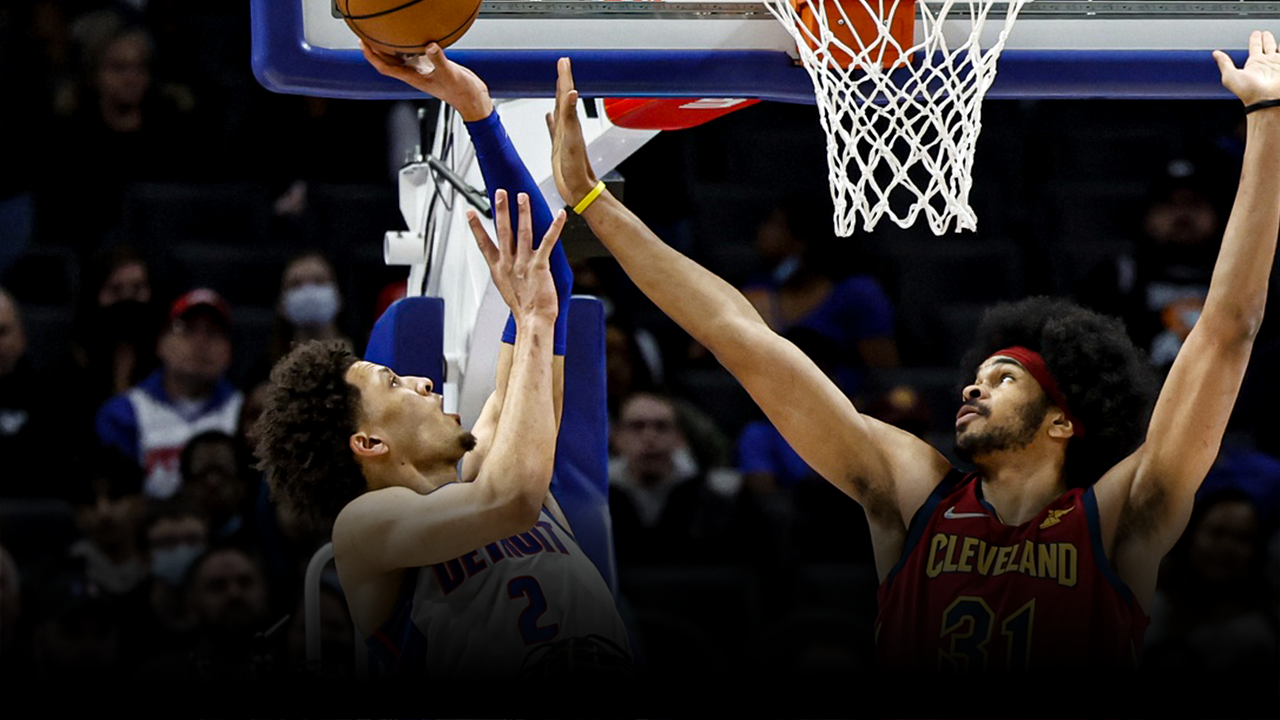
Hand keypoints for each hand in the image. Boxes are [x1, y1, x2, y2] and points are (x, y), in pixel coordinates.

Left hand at [360, 41, 493, 121]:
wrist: (472, 98)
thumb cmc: (461, 92)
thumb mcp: (449, 74)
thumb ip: (438, 59)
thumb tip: (429, 46)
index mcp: (414, 78)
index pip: (386, 68)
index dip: (372, 57)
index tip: (363, 44)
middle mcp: (414, 74)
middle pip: (388, 62)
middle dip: (375, 50)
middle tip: (366, 35)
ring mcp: (422, 70)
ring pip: (399, 58)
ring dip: (389, 48)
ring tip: (382, 34)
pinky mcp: (431, 66)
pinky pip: (413, 54)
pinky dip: (407, 46)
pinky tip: (409, 37)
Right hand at [468, 189, 566, 323]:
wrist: (533, 321)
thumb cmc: (523, 307)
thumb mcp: (507, 287)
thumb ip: (506, 271)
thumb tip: (506, 263)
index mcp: (499, 268)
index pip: (484, 243)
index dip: (476, 227)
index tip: (470, 213)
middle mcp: (509, 263)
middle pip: (503, 231)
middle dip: (501, 210)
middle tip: (499, 193)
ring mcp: (523, 263)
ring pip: (522, 232)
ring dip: (522, 212)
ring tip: (522, 197)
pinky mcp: (540, 266)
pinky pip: (547, 242)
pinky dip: (554, 227)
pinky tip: (559, 215)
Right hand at [546, 57, 600, 205]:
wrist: (579, 190)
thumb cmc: (576, 169)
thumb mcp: (572, 140)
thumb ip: (570, 116)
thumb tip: (572, 93)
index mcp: (571, 123)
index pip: (567, 93)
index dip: (565, 76)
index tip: (563, 61)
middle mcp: (569, 127)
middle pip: (564, 97)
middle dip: (563, 80)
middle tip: (561, 65)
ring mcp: (563, 136)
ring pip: (559, 110)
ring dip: (558, 96)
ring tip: (557, 84)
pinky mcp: (558, 147)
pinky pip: (553, 129)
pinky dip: (550, 120)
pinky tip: (548, 116)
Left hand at [1214, 31, 1279, 106]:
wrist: (1267, 100)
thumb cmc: (1249, 92)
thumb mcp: (1230, 76)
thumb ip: (1224, 64)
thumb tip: (1215, 54)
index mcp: (1253, 64)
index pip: (1254, 47)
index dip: (1255, 39)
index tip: (1256, 33)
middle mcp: (1266, 63)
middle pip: (1266, 46)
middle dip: (1265, 39)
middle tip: (1264, 33)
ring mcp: (1277, 65)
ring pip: (1276, 49)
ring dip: (1275, 42)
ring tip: (1272, 36)